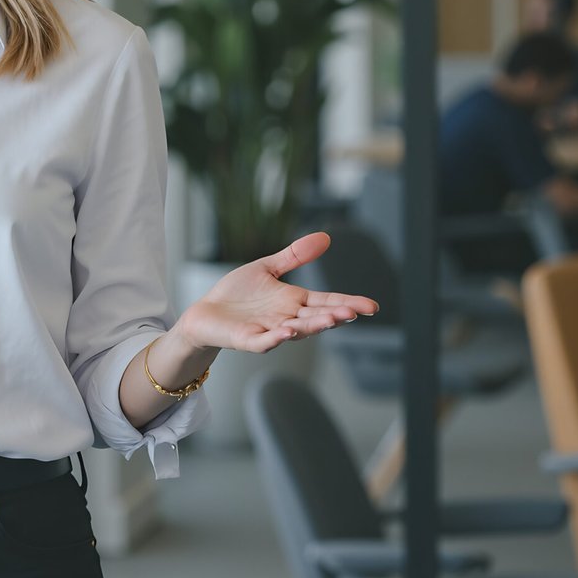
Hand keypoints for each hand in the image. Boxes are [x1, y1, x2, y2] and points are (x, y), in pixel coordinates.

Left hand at [174, 232, 379, 353]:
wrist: (206, 313)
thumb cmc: (237, 293)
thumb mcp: (267, 268)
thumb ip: (295, 256)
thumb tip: (325, 237)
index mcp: (294, 301)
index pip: (327, 302)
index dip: (349, 303)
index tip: (372, 306)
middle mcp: (287, 318)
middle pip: (316, 318)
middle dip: (335, 316)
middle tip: (354, 312)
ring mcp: (269, 330)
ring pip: (296, 331)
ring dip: (312, 326)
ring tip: (330, 319)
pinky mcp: (248, 339)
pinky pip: (265, 341)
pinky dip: (276, 338)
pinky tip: (287, 331)